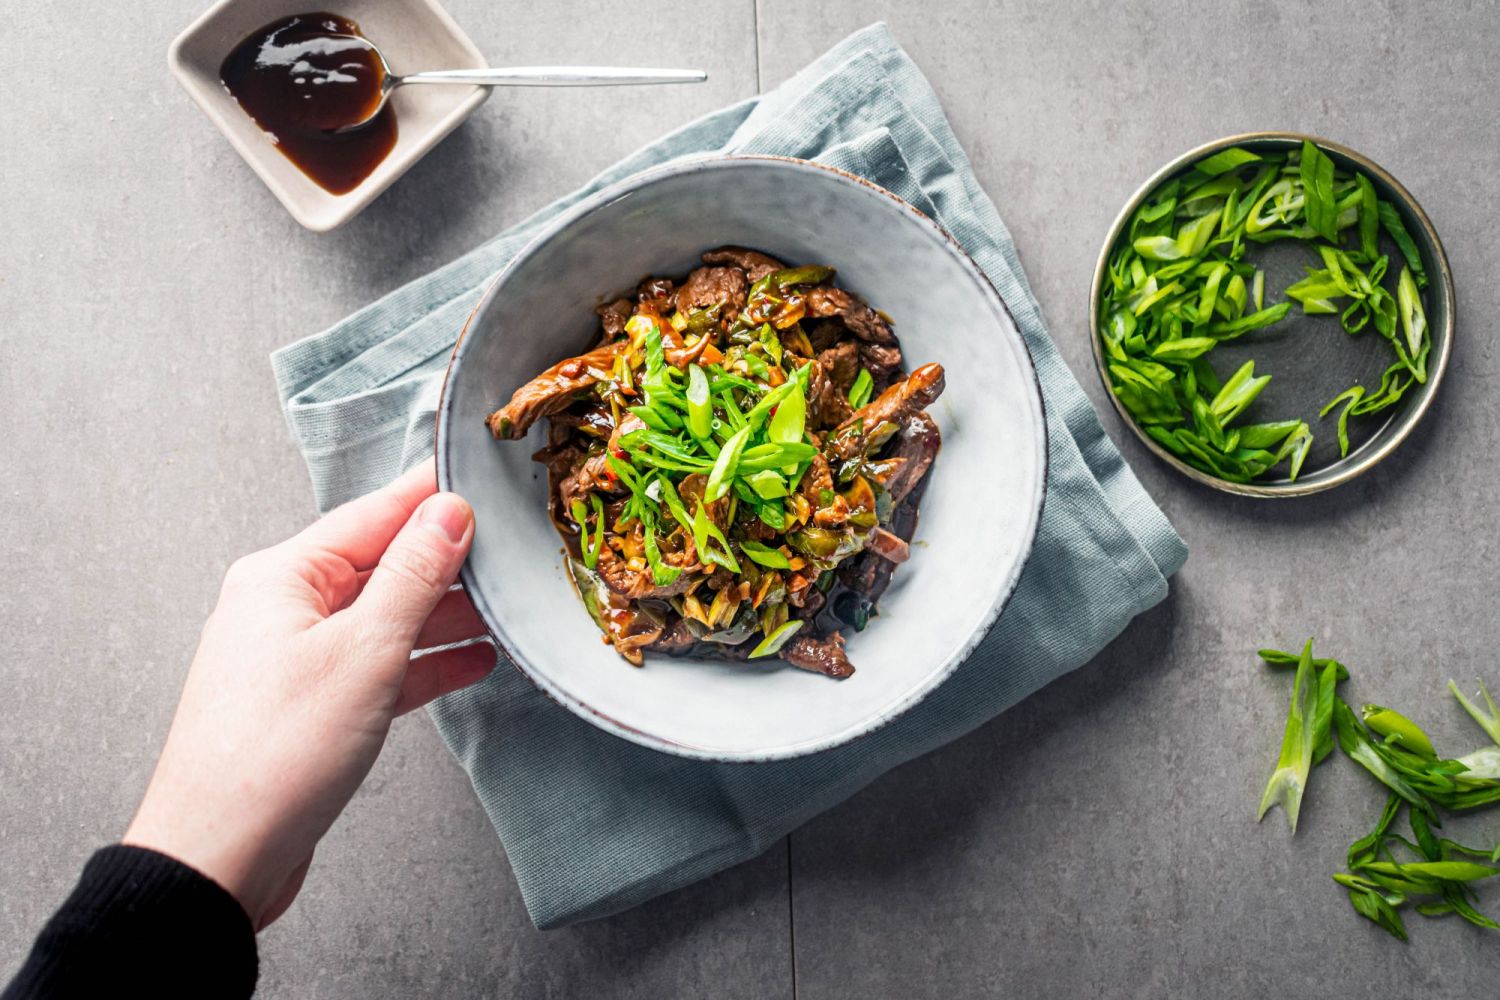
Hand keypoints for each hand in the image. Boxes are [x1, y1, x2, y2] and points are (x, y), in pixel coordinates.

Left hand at [123, 460, 493, 929]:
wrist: (221, 857)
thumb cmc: (275, 754)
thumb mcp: (364, 650)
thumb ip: (413, 576)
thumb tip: (448, 513)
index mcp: (281, 577)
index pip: (371, 515)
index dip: (430, 497)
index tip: (479, 478)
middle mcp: (283, 609)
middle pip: (380, 565)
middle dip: (446, 560)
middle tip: (508, 549)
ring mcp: (298, 659)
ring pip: (385, 618)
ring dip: (443, 615)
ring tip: (505, 607)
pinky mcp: (314, 707)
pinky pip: (380, 667)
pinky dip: (425, 663)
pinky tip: (473, 661)